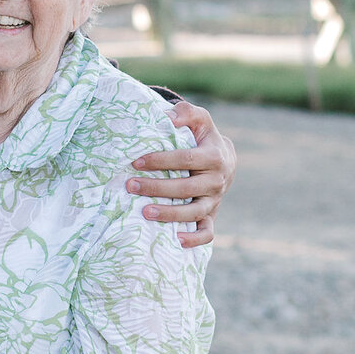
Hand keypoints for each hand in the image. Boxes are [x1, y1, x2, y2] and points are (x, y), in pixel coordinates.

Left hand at [129, 99, 234, 247]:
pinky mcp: (212, 216)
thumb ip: (186, 113)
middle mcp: (217, 181)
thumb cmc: (203, 138)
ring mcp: (215, 201)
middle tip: (130, 185)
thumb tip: (167, 116)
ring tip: (145, 212)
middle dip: (157, 187)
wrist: (224, 159)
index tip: (136, 162)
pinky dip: (194, 239)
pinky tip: (174, 240)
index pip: (186, 159)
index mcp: (214, 156)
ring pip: (194, 212)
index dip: (160, 160)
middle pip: (187, 187)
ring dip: (170, 214)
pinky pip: (207, 233)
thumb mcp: (200, 120)